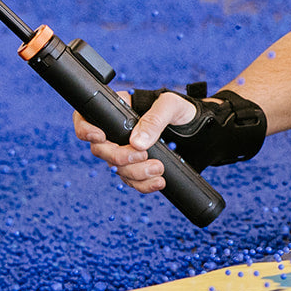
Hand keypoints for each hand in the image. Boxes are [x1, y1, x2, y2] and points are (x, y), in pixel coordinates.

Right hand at [72, 91, 196, 193]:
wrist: (204, 131)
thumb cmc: (186, 111)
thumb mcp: (172, 106)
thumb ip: (154, 119)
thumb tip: (137, 143)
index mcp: (118, 109)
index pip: (87, 117)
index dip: (85, 129)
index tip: (99, 136)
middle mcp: (117, 131)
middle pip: (100, 149)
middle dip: (119, 157)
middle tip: (143, 156)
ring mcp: (127, 151)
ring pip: (117, 168)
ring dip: (136, 173)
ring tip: (159, 169)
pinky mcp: (139, 167)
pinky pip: (132, 181)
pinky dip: (144, 185)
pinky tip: (159, 182)